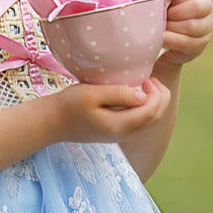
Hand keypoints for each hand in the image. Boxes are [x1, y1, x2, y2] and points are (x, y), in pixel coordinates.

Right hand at [49, 77, 172, 143]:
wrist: (52, 122)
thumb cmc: (69, 105)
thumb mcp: (92, 94)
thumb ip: (118, 94)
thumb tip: (143, 96)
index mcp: (119, 126)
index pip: (151, 112)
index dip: (156, 94)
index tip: (146, 78)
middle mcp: (123, 134)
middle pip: (155, 119)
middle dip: (160, 98)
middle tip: (152, 79)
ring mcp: (120, 135)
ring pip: (149, 121)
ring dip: (154, 103)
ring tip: (146, 84)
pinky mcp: (115, 132)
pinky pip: (139, 122)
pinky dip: (145, 108)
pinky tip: (135, 95)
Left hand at [157, 0, 212, 66]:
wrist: (161, 37)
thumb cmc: (162, 11)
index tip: (163, 2)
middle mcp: (206, 7)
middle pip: (197, 7)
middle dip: (175, 13)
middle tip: (162, 17)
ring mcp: (206, 26)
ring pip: (192, 26)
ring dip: (172, 27)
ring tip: (160, 28)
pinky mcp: (201, 43)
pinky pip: (188, 43)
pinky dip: (172, 41)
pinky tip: (162, 39)